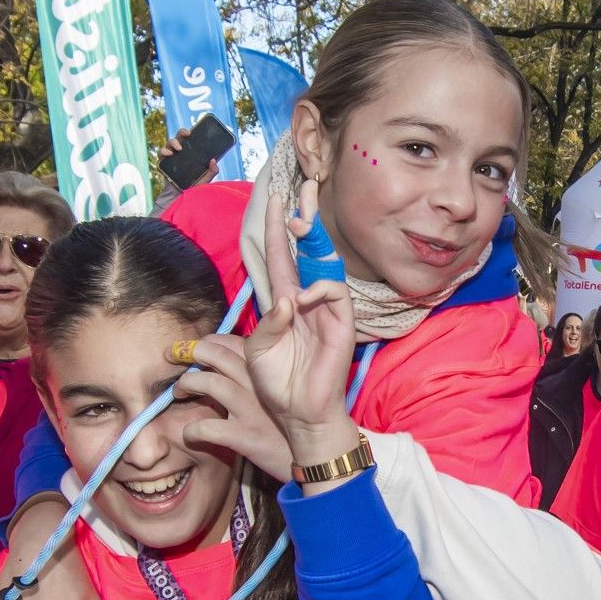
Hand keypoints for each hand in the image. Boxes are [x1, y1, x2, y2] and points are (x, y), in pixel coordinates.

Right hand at [159, 126, 219, 186]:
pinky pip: (161, 154)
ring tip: (179, 149)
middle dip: (181, 132)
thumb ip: (212, 172)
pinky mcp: (163, 164)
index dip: (187, 132)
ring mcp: (170, 158)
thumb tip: (214, 160)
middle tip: (187, 135)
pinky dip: (163, 151)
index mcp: (189, 154)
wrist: (181, 199)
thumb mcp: (206, 180)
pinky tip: (168, 154)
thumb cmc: (193, 188)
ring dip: (172, 142)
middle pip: (178, 138)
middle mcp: (179, 154)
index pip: (188, 139)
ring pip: (168, 143)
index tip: (191, 132)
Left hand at [168, 334, 291, 480]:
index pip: (232, 343)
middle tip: (173, 355)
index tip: (198, 346)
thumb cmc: (295, 420)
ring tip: (179, 390)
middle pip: (216, 355)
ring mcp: (250, 409)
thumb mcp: (280, 389)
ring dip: (187, 383)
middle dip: (190, 351)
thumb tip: (231, 363)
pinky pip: (208, 428)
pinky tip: (190, 433)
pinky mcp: (245, 436)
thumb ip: (259, 374)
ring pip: (209, 383)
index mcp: (266, 369)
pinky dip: (193, 430)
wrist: (318, 452)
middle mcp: (257, 384)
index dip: (209, 341)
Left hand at [246, 186, 358, 457]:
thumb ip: (267, 322)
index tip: (275, 199)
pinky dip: (317, 289)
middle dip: (305, 217)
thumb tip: (286, 299)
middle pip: (307, 249)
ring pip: (323, 262)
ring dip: (309, 239)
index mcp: (283, 302)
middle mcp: (305, 299)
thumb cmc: (277, 383)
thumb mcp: (258, 350)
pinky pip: (333, 291)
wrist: (299, 412)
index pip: (279, 257)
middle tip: (304, 187)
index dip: (276, 228)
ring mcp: (325, 308)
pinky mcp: (341, 321)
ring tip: (295, 223)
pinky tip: (303, 299)